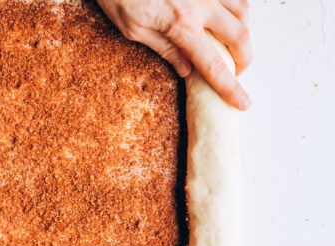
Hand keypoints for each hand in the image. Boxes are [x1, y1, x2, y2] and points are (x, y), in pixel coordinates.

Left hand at [97, 0, 251, 109]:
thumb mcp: (133, 29)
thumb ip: (164, 48)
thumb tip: (186, 69)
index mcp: (181, 25)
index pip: (213, 65)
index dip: (230, 87)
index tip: (243, 102)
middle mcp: (201, 5)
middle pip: (239, 35)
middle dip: (244, 58)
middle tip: (236, 70)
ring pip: (242, 8)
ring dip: (243, 29)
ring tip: (235, 43)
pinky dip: (236, 6)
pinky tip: (227, 15)